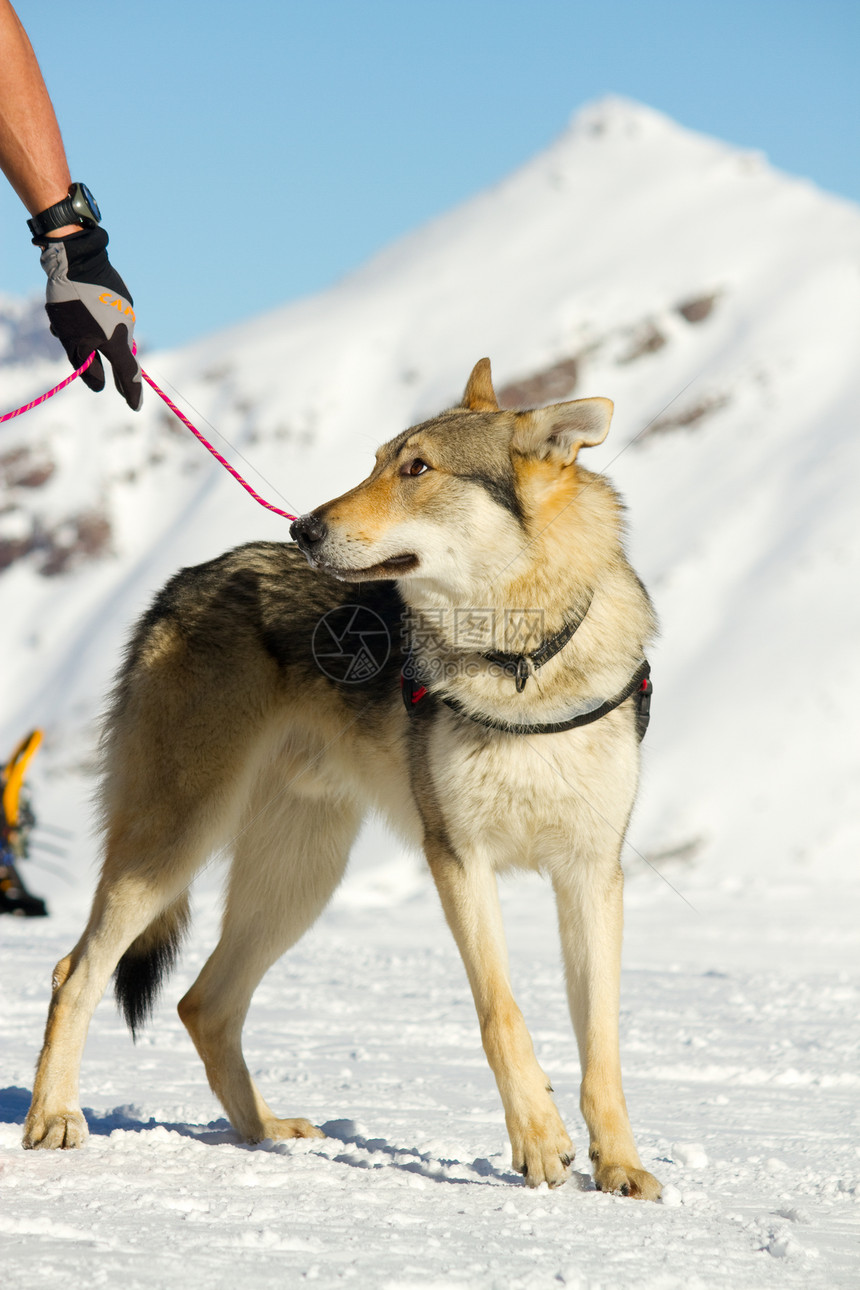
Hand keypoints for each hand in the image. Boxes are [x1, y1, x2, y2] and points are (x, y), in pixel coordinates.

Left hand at [37, 226, 141, 410]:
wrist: (77, 258)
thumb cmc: (72, 303)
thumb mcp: (72, 340)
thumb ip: (86, 367)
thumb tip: (99, 386)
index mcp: (118, 341)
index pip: (128, 374)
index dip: (131, 393)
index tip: (134, 407)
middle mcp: (127, 327)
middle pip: (120, 354)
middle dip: (113, 369)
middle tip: (118, 390)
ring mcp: (125, 310)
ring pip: (109, 332)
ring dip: (92, 336)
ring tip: (62, 327)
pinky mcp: (119, 296)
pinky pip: (107, 315)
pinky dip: (94, 319)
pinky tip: (73, 310)